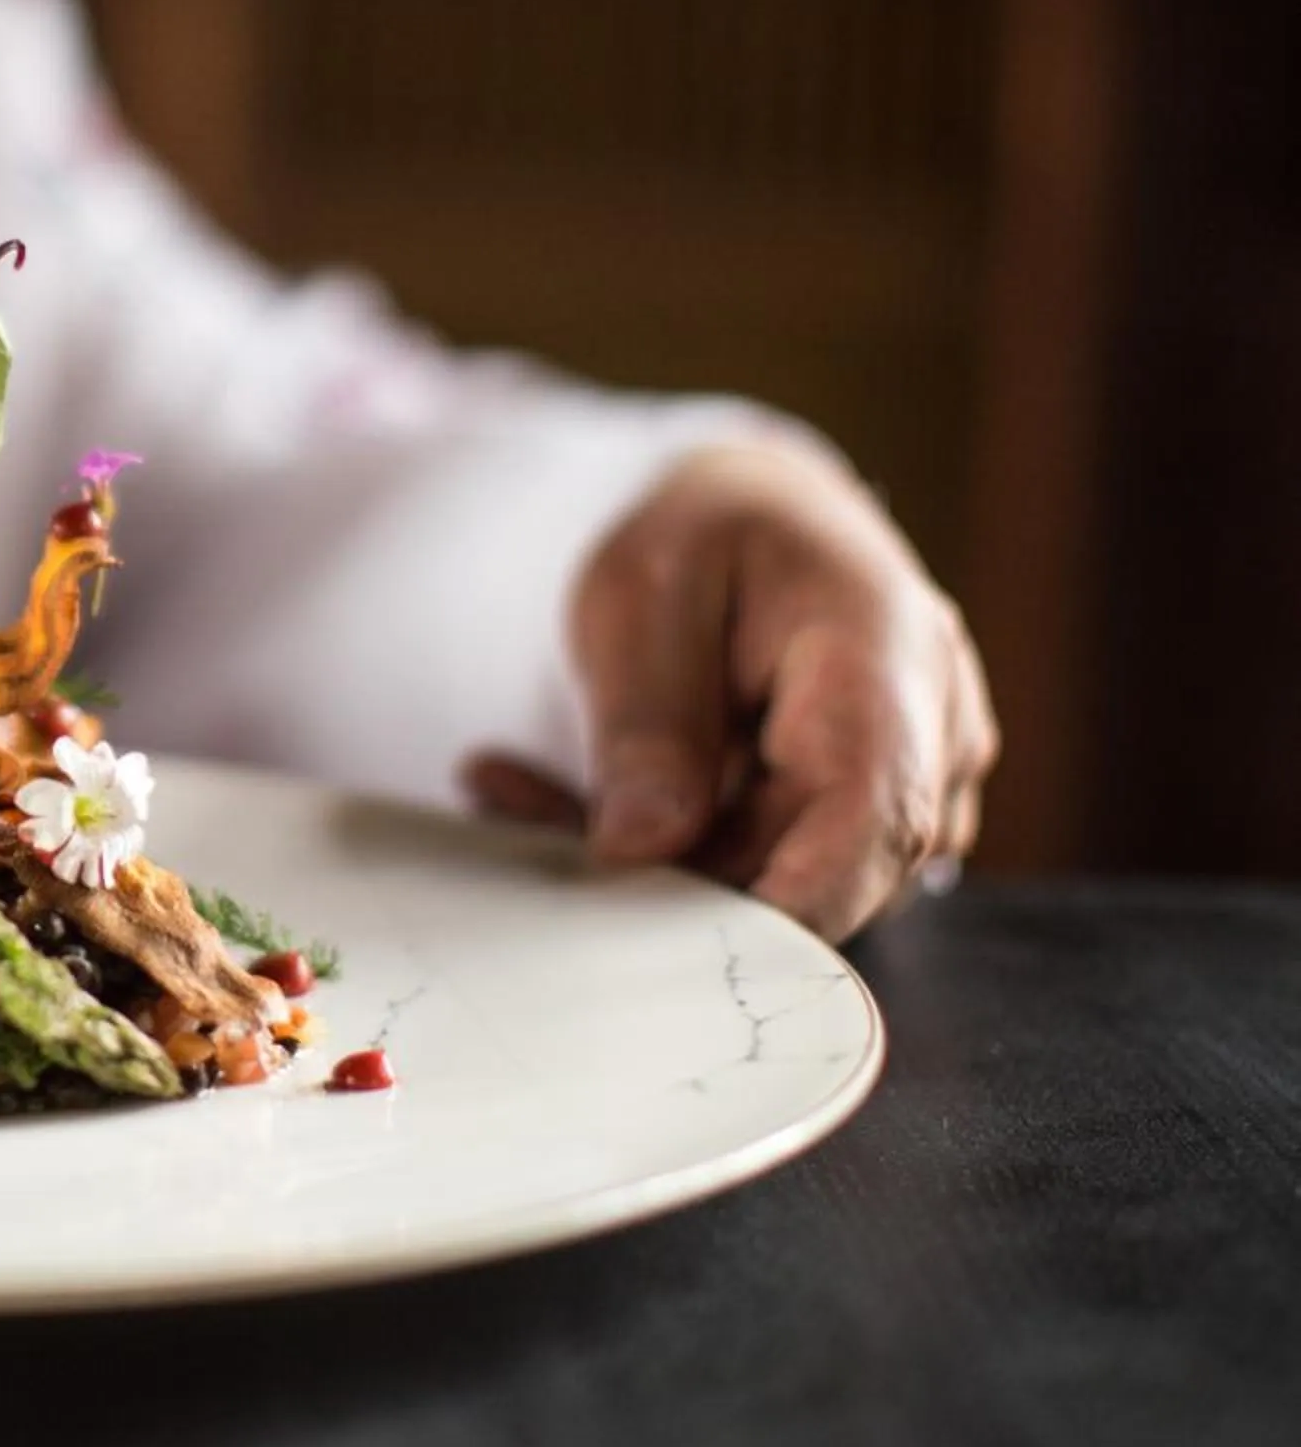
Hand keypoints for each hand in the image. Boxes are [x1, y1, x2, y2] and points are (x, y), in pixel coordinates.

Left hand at [462, 441, 997, 940]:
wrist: (758, 520)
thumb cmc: (707, 537)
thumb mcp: (641, 595)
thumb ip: (648, 722)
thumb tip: (642, 849)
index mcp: (888, 660)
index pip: (869, 820)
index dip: (773, 902)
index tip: (653, 927)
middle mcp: (931, 739)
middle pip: (818, 871)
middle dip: (667, 870)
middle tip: (515, 806)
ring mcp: (912, 789)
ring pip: (785, 885)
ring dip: (657, 861)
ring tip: (523, 786)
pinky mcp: (867, 824)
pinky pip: (773, 873)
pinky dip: (675, 852)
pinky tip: (577, 801)